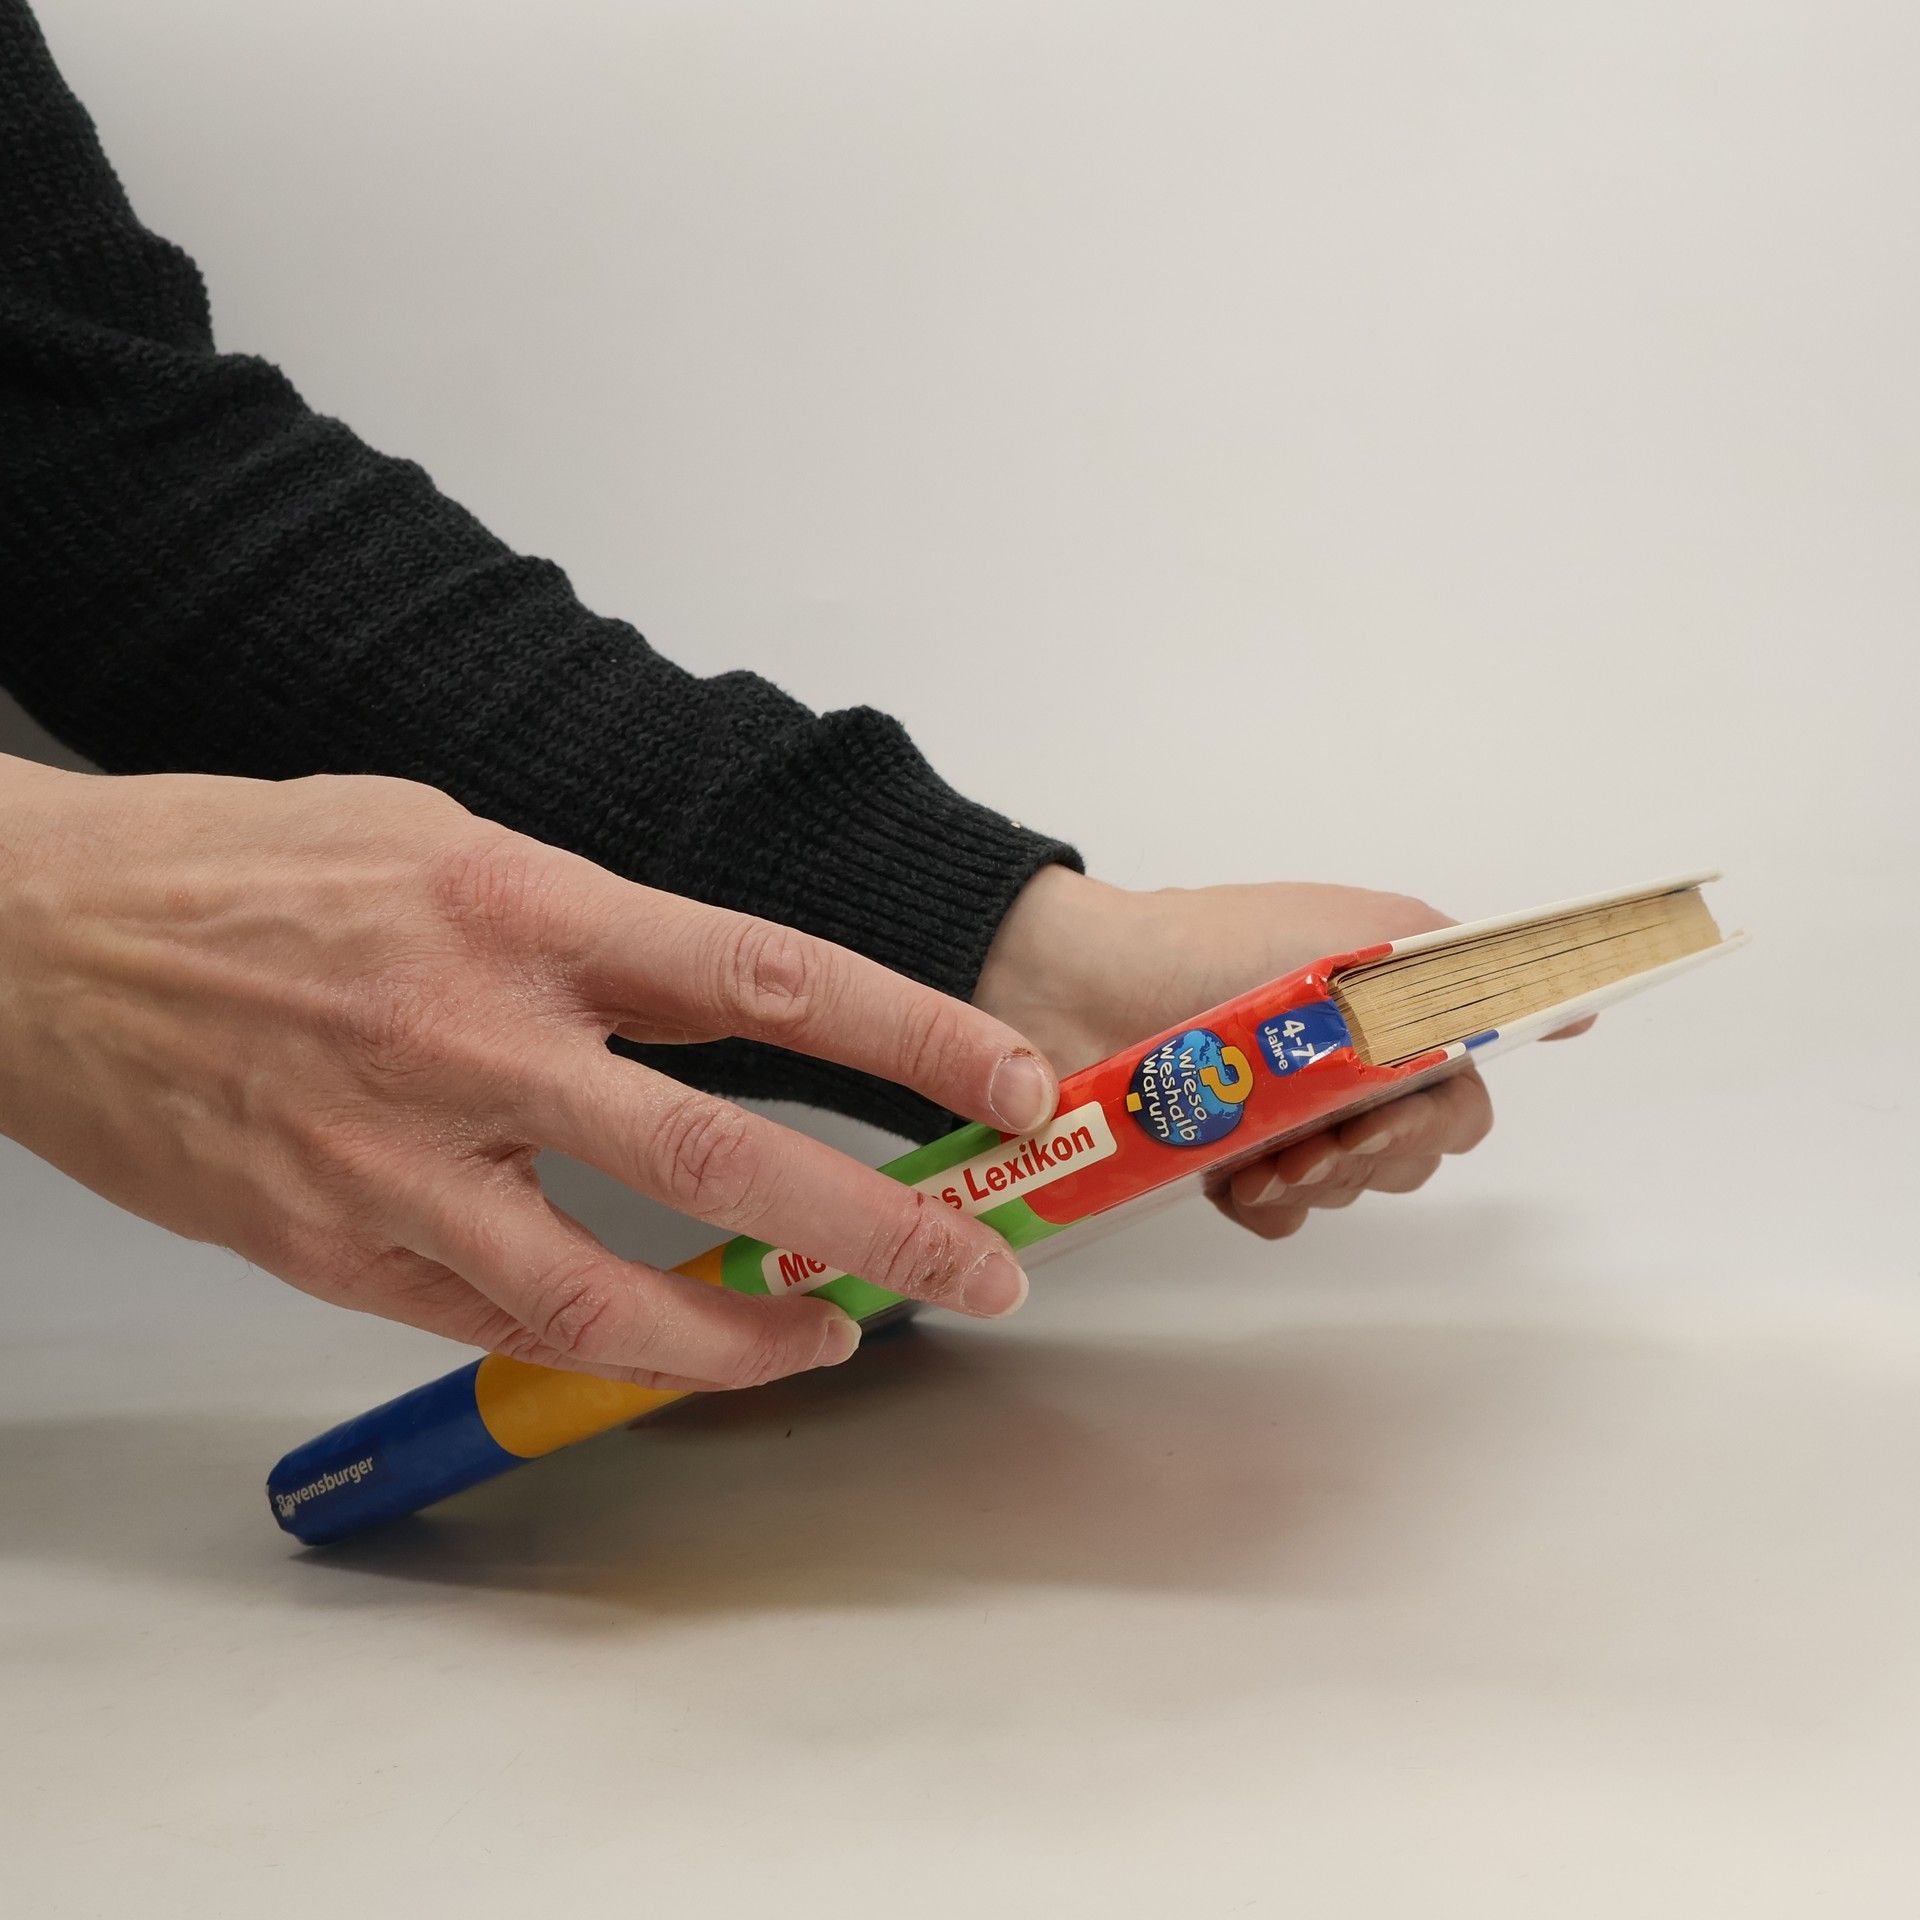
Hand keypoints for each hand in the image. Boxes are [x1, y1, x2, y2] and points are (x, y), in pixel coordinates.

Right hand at [0, 758, 1061, 1387]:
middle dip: (884, 1228)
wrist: (39, 941)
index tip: (1006, 1081)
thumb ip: (592, 928)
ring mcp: (397, 1161)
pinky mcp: (331, 1249)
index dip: (911, 1038)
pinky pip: (502, 1323)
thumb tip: (727, 1001)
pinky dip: (609, 1344)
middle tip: (985, 1270)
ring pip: (612, 1293)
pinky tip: (676, 1339)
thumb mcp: (447, 841)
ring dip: (747, 1333)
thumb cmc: (251, 867)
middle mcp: (472, 1038)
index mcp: (520, 907)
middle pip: (723, 1156)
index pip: (767, 978)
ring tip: (835, 1338)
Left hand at [975, 867, 1589, 1241]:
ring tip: (1260, 1150)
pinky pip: (1280, 1218)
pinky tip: (1229, 1175)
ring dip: (1316, 1179)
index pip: (1464, 1101)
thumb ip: (1473, 979)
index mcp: (1389, 1017)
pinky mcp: (1226, 1162)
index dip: (1438, 1121)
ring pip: (1350, 1193)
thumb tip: (1583, 1009)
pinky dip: (1262, 1204)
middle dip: (1374, 1154)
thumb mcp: (1371, 937)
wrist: (1089, 986)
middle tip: (1322, 1133)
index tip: (1392, 1111)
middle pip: (1414, 1158)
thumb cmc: (1226, 948)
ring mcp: (1287, 1121)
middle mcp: (1348, 1072)